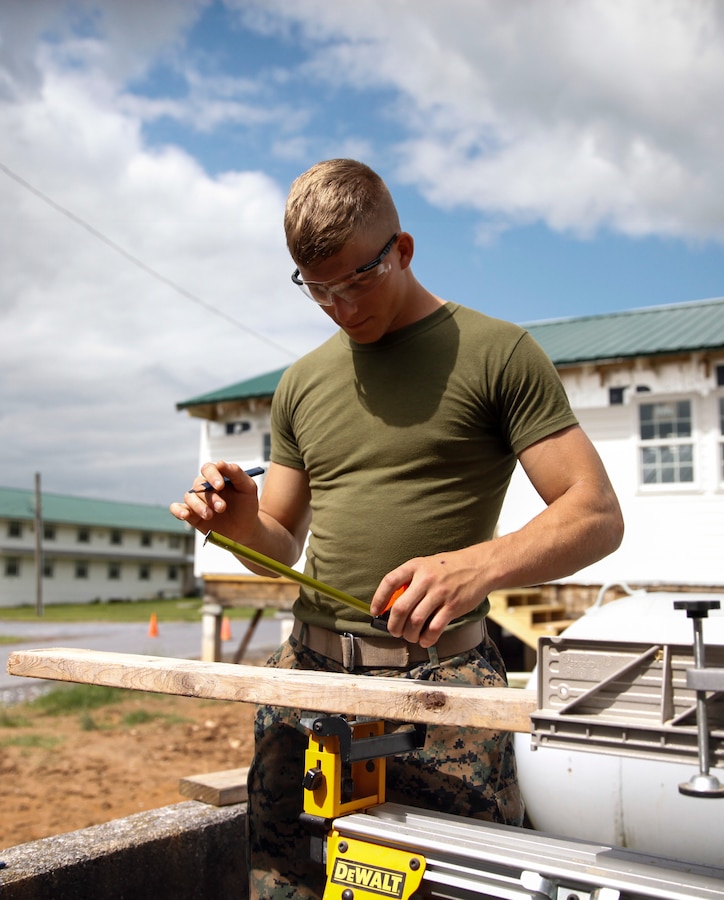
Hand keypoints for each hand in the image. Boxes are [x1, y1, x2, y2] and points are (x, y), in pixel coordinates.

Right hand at [169, 460, 260, 540]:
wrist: (244, 528)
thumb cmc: (246, 505)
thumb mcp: (248, 488)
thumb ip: (236, 473)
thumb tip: (220, 463)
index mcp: (217, 476)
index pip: (208, 469)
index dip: (212, 475)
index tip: (220, 486)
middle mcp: (204, 486)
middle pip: (199, 485)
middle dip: (211, 497)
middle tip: (222, 508)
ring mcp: (197, 500)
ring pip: (189, 497)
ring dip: (199, 506)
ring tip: (210, 515)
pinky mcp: (190, 514)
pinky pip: (176, 508)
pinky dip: (178, 510)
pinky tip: (185, 514)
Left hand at [370, 548, 487, 647]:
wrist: (480, 566)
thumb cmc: (451, 567)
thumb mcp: (427, 564)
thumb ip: (411, 579)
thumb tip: (393, 603)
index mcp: (416, 566)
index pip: (390, 582)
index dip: (379, 599)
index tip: (375, 611)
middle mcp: (426, 579)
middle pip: (400, 608)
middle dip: (393, 625)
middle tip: (394, 631)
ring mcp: (440, 593)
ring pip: (416, 621)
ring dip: (409, 634)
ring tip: (409, 636)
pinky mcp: (452, 607)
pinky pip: (434, 628)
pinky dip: (426, 638)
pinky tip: (424, 640)